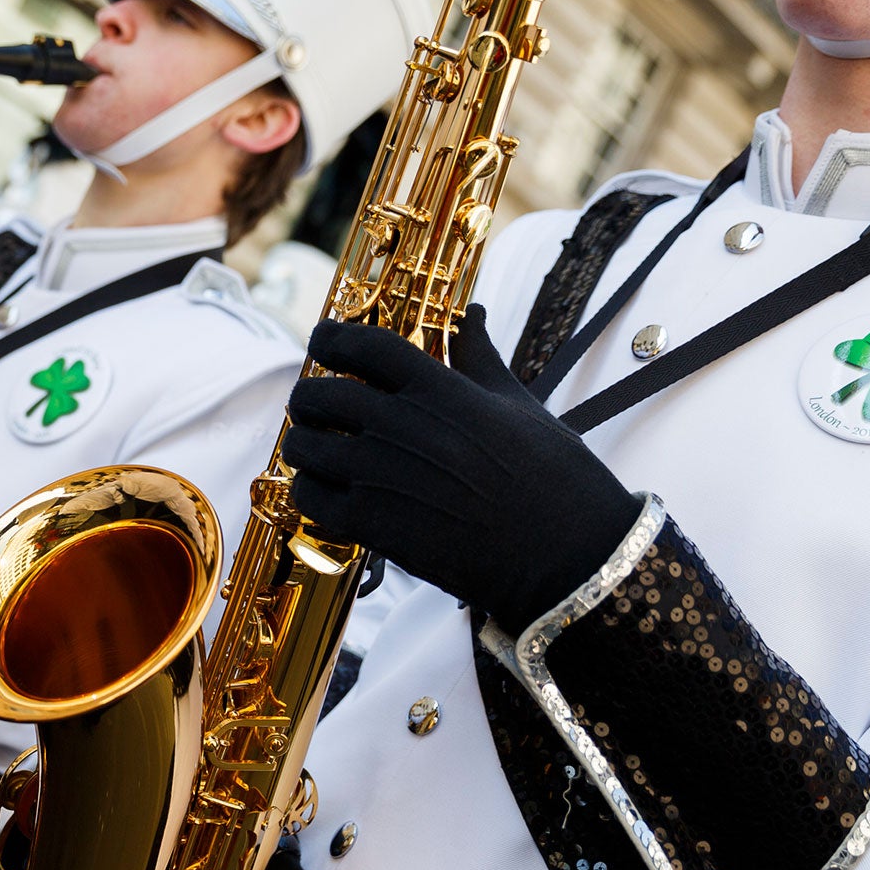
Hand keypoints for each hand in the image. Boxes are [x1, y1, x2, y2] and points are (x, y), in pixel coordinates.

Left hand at [281, 304, 641, 629]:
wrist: (564, 556)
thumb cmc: (554, 477)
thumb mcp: (519, 406)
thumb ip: (481, 359)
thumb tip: (472, 313)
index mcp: (439, 390)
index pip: (361, 344)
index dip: (332, 336)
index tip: (324, 340)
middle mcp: (402, 425)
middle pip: (319, 392)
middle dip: (310, 396)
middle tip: (316, 406)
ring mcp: (381, 475)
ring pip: (304, 444)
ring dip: (306, 443)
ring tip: (320, 450)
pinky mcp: (372, 524)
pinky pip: (310, 497)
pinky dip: (311, 491)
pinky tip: (329, 493)